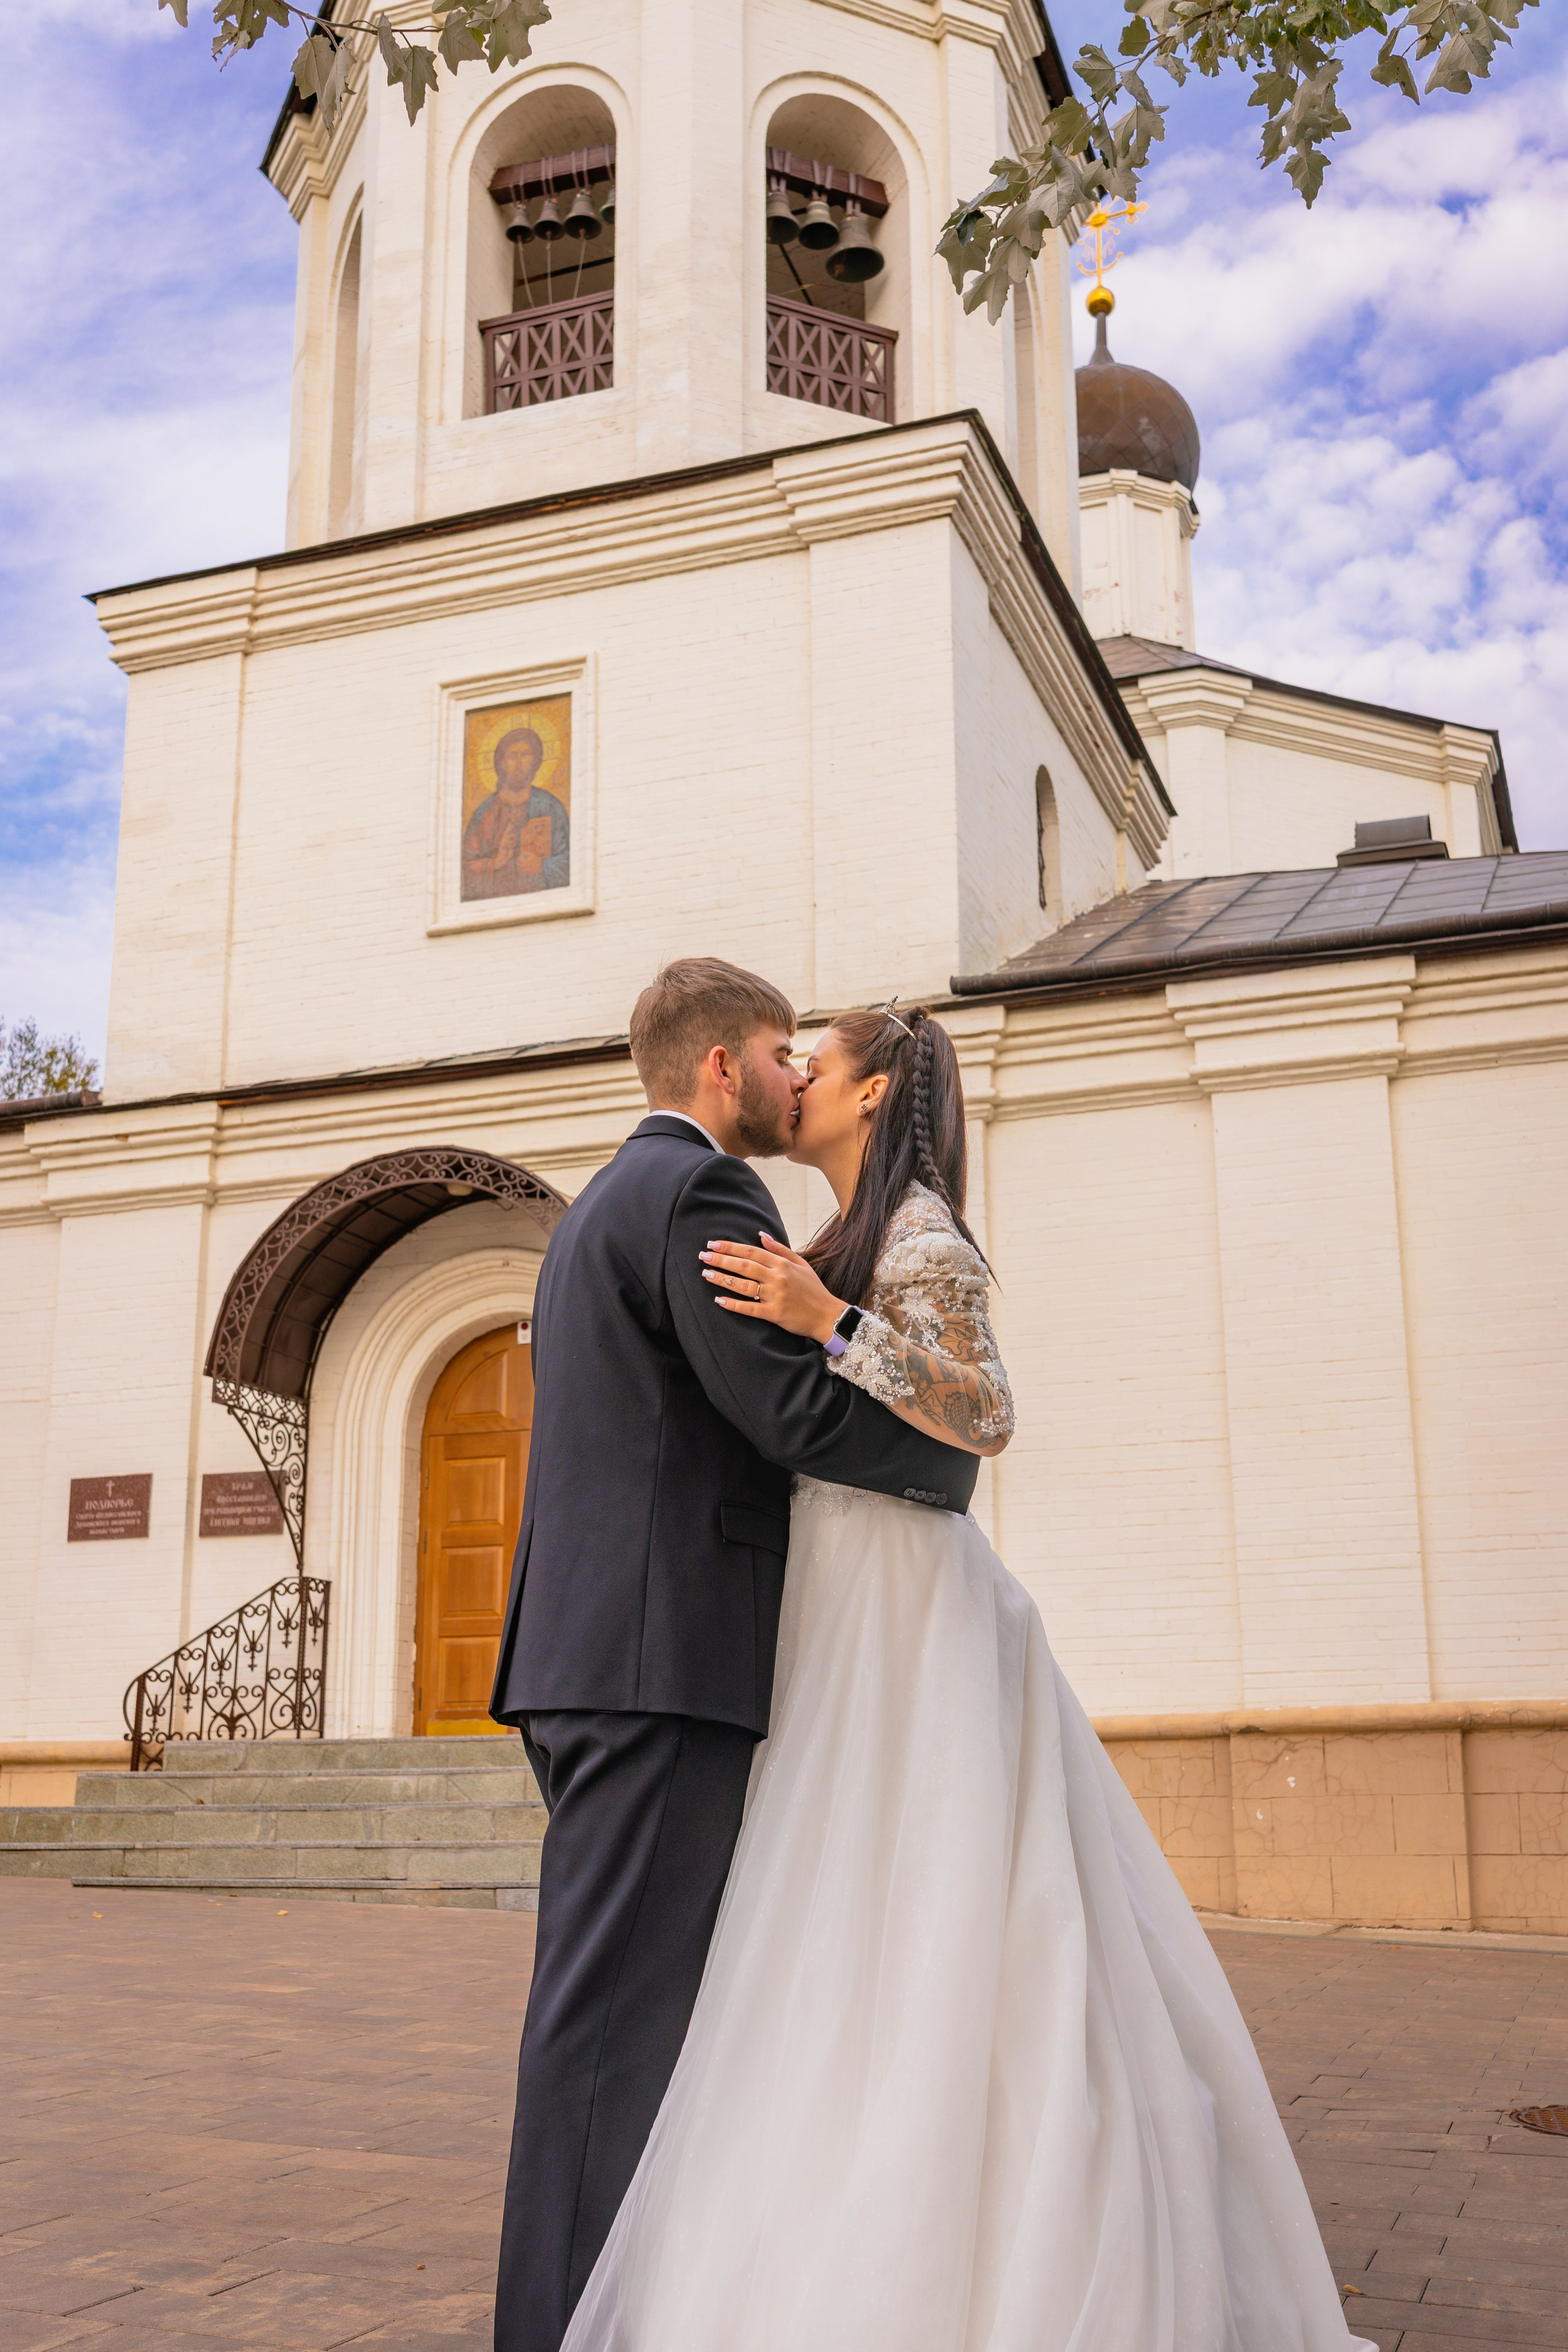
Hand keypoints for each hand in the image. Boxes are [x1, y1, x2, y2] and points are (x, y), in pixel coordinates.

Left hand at [700, 1232, 848, 1344]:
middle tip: (703, 1256)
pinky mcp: (774, 1314)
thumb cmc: (813, 1289)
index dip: (731, 1247)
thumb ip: (780, 1250)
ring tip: (706, 1274)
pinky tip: (719, 1300)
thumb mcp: (801, 1264)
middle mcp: (777, 1278)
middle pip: (744, 1266)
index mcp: (782, 1264)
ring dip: (723, 1279)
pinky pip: (749, 1308)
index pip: (751, 1252)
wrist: (827, 1315)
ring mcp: (775, 1296)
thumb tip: (761, 1235)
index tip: (713, 1244)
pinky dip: (733, 1304)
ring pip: (744, 1286)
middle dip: (721, 1260)